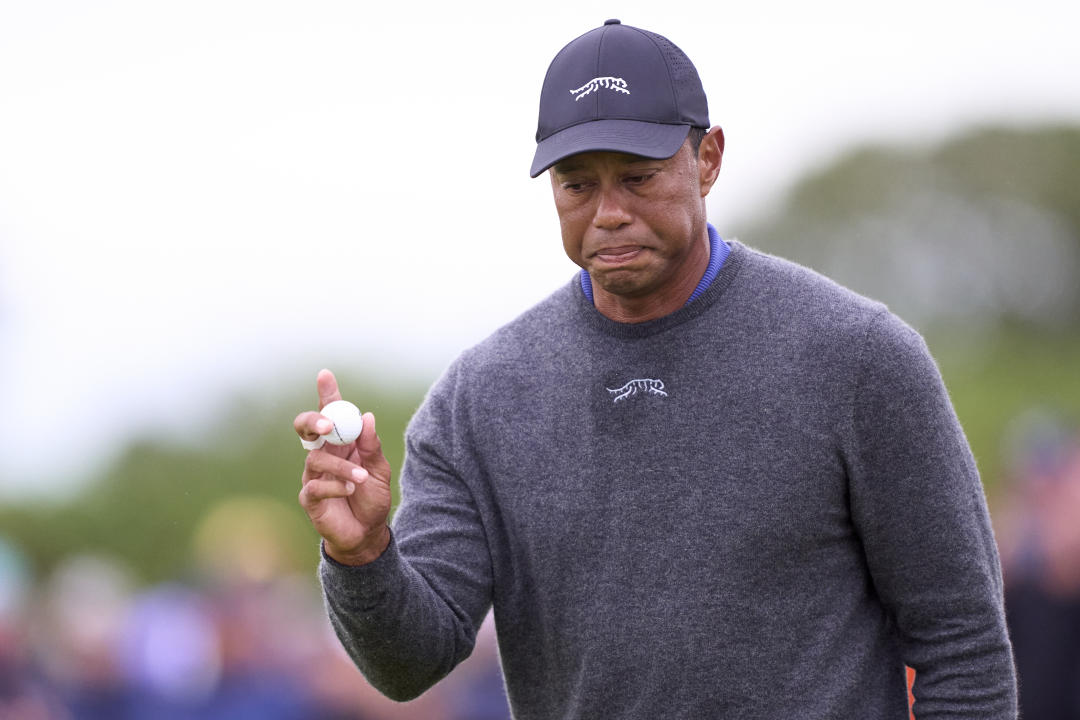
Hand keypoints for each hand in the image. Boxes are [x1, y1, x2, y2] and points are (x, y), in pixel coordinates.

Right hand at [295, 369, 391, 564]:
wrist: (368, 534)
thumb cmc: (372, 499)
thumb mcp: (380, 470)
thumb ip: (372, 446)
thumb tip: (367, 417)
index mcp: (341, 443)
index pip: (331, 413)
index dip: (327, 394)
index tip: (325, 375)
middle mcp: (324, 454)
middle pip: (306, 428)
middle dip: (313, 420)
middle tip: (327, 423)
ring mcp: (313, 475)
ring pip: (317, 459)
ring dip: (342, 467)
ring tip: (362, 478)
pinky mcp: (310, 497)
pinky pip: (316, 486)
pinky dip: (336, 485)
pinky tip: (351, 490)